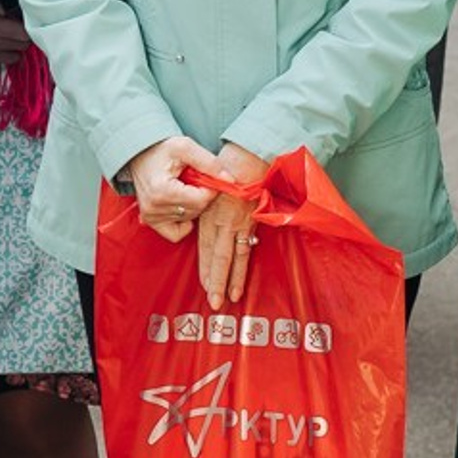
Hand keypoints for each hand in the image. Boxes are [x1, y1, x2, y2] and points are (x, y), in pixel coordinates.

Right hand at [123, 136, 217, 243]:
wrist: (139, 154)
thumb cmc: (161, 149)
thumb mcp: (185, 147)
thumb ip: (209, 162)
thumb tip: (230, 180)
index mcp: (162, 190)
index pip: (200, 200)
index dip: (210, 188)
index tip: (206, 177)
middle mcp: (154, 207)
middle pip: (196, 210)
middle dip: (202, 196)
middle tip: (195, 181)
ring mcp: (150, 216)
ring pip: (189, 218)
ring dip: (193, 205)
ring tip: (185, 188)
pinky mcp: (150, 220)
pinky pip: (175, 233)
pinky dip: (184, 223)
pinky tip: (182, 206)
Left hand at [195, 144, 270, 311]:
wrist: (251, 155)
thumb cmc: (230, 168)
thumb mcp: (212, 187)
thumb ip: (211, 207)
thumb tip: (212, 223)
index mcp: (210, 213)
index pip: (205, 246)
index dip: (205, 267)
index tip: (204, 284)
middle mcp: (222, 221)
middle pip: (217, 257)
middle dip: (214, 281)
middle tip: (213, 303)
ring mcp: (239, 222)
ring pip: (233, 257)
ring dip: (230, 280)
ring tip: (227, 299)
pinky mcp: (253, 220)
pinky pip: (248, 247)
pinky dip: (243, 266)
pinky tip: (242, 281)